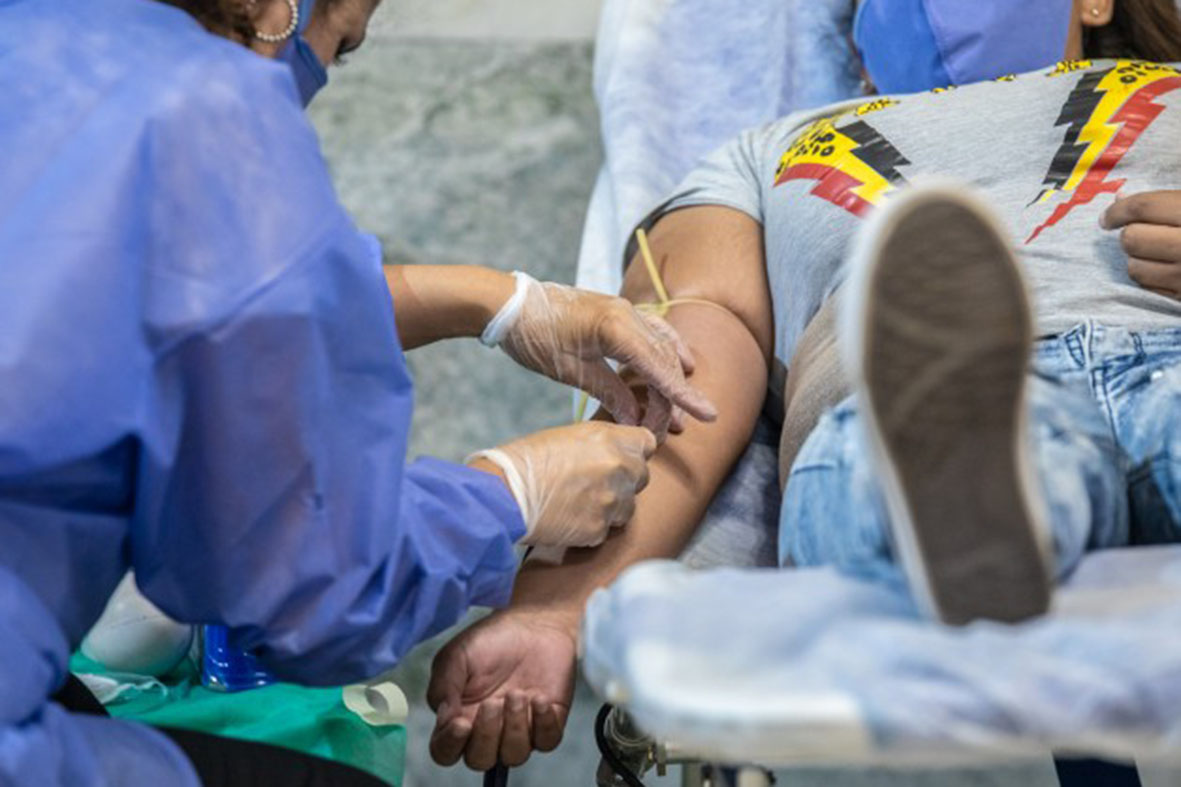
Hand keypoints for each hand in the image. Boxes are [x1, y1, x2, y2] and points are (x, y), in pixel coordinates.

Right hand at [428, 608, 578, 770]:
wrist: (534, 622)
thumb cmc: (491, 639)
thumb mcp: (457, 656)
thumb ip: (444, 687)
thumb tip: (445, 721)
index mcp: (459, 717)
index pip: (446, 751)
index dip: (450, 745)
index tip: (461, 723)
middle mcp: (488, 730)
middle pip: (480, 759)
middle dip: (486, 735)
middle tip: (493, 702)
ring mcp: (519, 729)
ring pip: (514, 755)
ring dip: (515, 727)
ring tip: (518, 693)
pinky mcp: (548, 722)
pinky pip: (546, 742)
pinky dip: (543, 723)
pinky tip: (539, 697)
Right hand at [473, 422, 656, 547]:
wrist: (504, 493)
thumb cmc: (527, 460)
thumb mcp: (570, 436)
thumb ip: (602, 443)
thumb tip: (617, 451)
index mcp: (611, 440)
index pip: (647, 443)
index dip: (635, 450)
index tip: (625, 456)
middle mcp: (619, 469)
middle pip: (641, 476)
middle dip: (624, 480)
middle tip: (595, 482)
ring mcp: (611, 502)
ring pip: (627, 507)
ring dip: (610, 506)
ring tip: (578, 502)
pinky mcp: (599, 530)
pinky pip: (605, 529)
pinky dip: (591, 527)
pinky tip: (569, 518)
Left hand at [490, 274, 717, 439]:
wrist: (510, 305)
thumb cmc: (535, 337)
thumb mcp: (571, 371)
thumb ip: (609, 392)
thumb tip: (634, 420)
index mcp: (616, 328)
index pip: (658, 367)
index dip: (682, 394)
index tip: (707, 414)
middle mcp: (626, 314)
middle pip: (663, 359)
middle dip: (673, 394)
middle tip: (677, 427)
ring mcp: (623, 310)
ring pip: (661, 344)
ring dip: (673, 374)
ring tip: (682, 404)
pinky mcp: (616, 312)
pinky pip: (652, 330)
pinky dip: (666, 349)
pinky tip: (678, 361)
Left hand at [1101, 190, 1180, 299]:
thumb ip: (1164, 202)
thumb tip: (1119, 197)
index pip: (1144, 207)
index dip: (1118, 210)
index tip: (1107, 218)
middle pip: (1132, 238)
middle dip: (1130, 234)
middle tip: (1141, 233)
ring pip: (1134, 268)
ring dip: (1138, 259)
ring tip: (1157, 253)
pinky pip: (1149, 289)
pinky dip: (1150, 278)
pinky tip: (1166, 269)